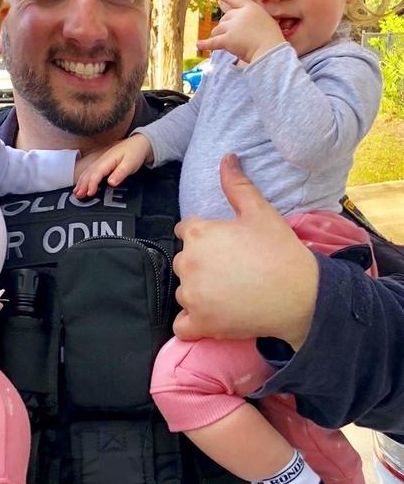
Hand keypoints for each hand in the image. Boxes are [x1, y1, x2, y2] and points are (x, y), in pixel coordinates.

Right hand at [74, 134, 152, 197]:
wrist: (138, 143)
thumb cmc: (135, 153)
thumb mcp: (130, 164)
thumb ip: (120, 173)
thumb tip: (111, 182)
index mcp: (108, 160)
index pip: (96, 173)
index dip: (92, 184)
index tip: (90, 193)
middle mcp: (101, 160)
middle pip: (88, 173)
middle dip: (82, 185)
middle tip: (78, 196)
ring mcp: (100, 161)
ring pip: (87, 172)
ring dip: (81, 182)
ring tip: (76, 193)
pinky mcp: (102, 163)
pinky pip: (90, 171)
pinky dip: (84, 178)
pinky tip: (81, 184)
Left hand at [172, 153, 318, 347]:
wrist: (301, 296)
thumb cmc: (281, 252)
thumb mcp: (260, 212)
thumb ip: (237, 185)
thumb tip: (227, 158)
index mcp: (197, 233)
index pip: (185, 232)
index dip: (206, 238)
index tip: (226, 247)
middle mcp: (187, 262)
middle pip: (184, 262)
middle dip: (202, 266)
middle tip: (233, 271)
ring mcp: (191, 295)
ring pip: (184, 292)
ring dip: (200, 294)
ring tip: (231, 293)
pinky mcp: (199, 323)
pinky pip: (182, 326)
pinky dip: (194, 323)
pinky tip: (214, 317)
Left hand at [197, 0, 284, 62]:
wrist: (271, 50)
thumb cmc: (272, 39)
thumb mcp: (266, 22)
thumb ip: (252, 20)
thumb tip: (240, 28)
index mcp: (251, 8)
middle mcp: (240, 14)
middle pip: (224, 19)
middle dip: (226, 28)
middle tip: (236, 38)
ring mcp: (233, 26)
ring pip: (217, 30)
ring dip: (219, 37)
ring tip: (229, 45)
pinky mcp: (227, 39)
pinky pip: (212, 42)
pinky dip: (205, 44)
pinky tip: (199, 45)